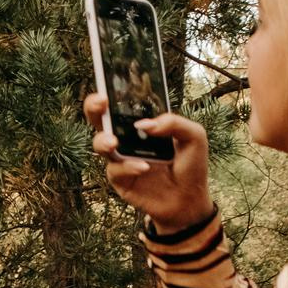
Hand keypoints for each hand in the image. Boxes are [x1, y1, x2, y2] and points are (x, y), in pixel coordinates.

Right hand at [86, 93, 212, 231]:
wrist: (190, 200)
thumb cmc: (191, 165)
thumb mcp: (194, 137)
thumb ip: (174, 123)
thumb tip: (144, 124)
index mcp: (142, 123)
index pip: (123, 103)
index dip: (111, 91)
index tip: (109, 86)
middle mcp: (127, 138)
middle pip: (99, 118)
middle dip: (93, 108)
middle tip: (100, 104)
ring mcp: (121, 159)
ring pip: (100, 144)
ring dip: (103, 141)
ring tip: (114, 143)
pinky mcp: (120, 180)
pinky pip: (116, 170)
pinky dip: (128, 167)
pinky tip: (144, 168)